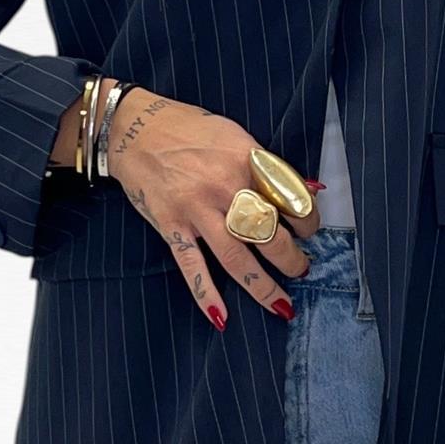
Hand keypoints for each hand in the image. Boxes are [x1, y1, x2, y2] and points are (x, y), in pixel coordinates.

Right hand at [104, 87, 318, 329]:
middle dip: (291, 258)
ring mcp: (196, 209)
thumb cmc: (188, 129)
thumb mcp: (235, 135)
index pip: (290, 198)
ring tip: (283, 303)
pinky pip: (191, 265)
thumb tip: (308, 189)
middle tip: (302, 268)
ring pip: (237, 257)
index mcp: (246, 160)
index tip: (310, 231)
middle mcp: (224, 186)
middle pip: (268, 233)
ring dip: (263, 286)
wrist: (134, 127)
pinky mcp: (172, 225)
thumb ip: (269, 166)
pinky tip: (221, 316)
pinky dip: (205, 293)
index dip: (307, 220)